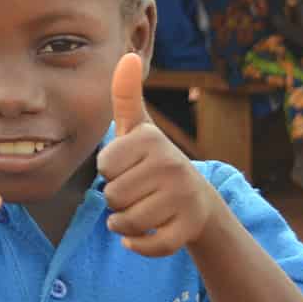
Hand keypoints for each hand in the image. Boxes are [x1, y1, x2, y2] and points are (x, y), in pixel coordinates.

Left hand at [99, 53, 226, 257]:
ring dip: (125, 224)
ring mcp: (183, 197)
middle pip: (112, 196)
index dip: (111, 172)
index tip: (130, 167)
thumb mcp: (139, 129)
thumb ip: (125, 96)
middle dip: (117, 200)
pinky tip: (143, 236)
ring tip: (144, 209)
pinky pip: (148, 245)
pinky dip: (139, 246)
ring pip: (126, 222)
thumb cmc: (155, 162)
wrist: (198, 202)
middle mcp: (171, 164)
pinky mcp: (188, 227)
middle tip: (140, 191)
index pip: (104, 166)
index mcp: (151, 139)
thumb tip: (126, 55)